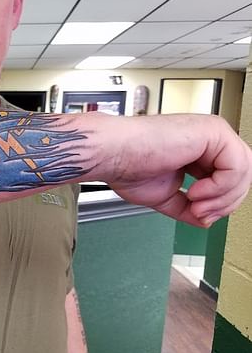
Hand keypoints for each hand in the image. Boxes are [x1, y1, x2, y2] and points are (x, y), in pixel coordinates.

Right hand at [105, 114, 251, 226]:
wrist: (112, 155)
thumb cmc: (127, 165)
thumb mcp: (165, 195)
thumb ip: (188, 208)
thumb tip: (204, 220)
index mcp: (199, 149)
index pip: (230, 178)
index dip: (220, 202)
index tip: (198, 214)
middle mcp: (209, 138)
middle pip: (242, 176)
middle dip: (225, 202)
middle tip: (201, 213)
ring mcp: (212, 132)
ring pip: (244, 172)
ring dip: (222, 197)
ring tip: (196, 204)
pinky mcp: (212, 132)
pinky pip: (236, 166)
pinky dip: (220, 186)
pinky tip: (195, 191)